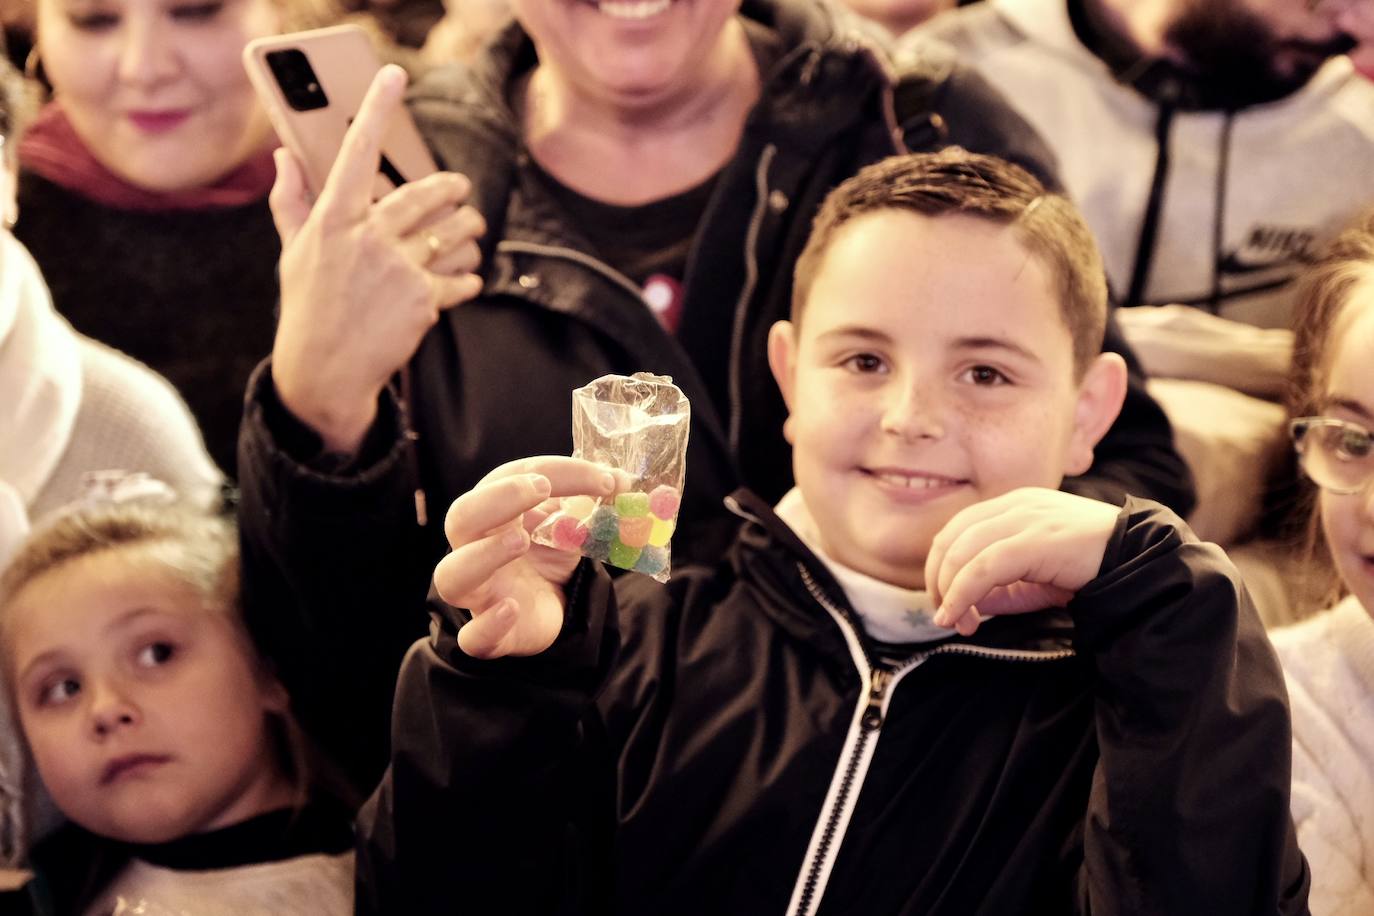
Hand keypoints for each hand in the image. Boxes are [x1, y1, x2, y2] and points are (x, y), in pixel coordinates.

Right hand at [269, 64, 486, 452]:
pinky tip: (467, 278)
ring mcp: (397, 268)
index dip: (375, 111)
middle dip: (452, 190)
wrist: (324, 370)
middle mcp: (367, 238)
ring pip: (454, 233)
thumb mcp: (295, 252)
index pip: (357, 153)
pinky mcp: (423, 300)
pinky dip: (468, 277)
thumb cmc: (308, 306)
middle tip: (462, 190)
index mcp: (333, 220)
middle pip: (426, 195)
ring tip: (472, 228)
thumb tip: (283, 158)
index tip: (393, 77)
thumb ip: (292, 202)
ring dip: (470, 229)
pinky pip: (461, 278)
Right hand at [433, 457, 619, 658]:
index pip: (511, 478)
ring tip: (521, 542)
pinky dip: (488, 624)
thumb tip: (624, 479)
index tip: (601, 478)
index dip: (556, 472)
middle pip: (461, 517)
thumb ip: (592, 501)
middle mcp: (477, 549)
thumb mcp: (570, 523)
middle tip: (540, 489)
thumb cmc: (547, 555)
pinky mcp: (490, 635)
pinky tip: (511, 609)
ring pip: (452, 575)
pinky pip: (473, 636)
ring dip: (484, 554)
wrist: (548, 609)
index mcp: (496, 513)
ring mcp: (480, 593)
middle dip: (498, 498)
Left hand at [925, 488, 1118, 635]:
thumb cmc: (1089, 567)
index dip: (941, 567)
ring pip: (962, 552)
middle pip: (951, 539)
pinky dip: (962, 594)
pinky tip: (960, 616)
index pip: (957, 530)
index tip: (946, 603)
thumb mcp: (1034, 578)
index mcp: (1013, 505)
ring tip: (955, 622)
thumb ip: (999, 588)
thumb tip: (961, 605)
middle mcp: (1015, 505)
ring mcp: (1025, 518)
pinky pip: (983, 567)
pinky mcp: (1035, 540)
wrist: (1139, 559)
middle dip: (940, 581)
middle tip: (946, 616)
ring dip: (950, 592)